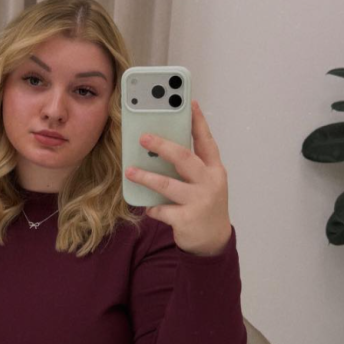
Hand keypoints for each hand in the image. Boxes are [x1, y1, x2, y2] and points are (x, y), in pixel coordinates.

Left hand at [124, 100, 231, 256]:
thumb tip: (156, 151)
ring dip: (146, 177)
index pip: (206, 141)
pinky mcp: (187, 219)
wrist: (213, 241)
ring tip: (130, 170)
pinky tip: (148, 207)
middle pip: (184, 158)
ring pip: (168, 185)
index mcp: (214, 169)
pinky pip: (162, 209)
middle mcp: (209, 182)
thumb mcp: (203, 184)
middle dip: (162, 146)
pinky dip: (152, 207)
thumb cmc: (204, 206)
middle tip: (143, 137)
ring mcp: (199, 201)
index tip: (189, 102)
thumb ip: (187, 168)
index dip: (198, 121)